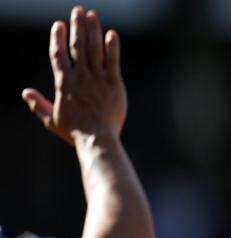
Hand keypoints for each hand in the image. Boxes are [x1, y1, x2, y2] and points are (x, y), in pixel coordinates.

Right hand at [22, 6, 126, 145]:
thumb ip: (38, 105)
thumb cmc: (74, 132)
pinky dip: (112, 47)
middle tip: (78, 10)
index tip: (58, 25)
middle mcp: (80, 77)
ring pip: (95, 49)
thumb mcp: (51, 120)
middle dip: (77, 26)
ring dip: (93, 30)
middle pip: (78, 46)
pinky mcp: (114, 84)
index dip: (58, 38)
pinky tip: (112, 34)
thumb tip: (25, 93)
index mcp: (64, 83)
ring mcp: (98, 79)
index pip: (58, 54)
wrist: (98, 140)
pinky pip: (113, 61)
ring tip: (92, 15)